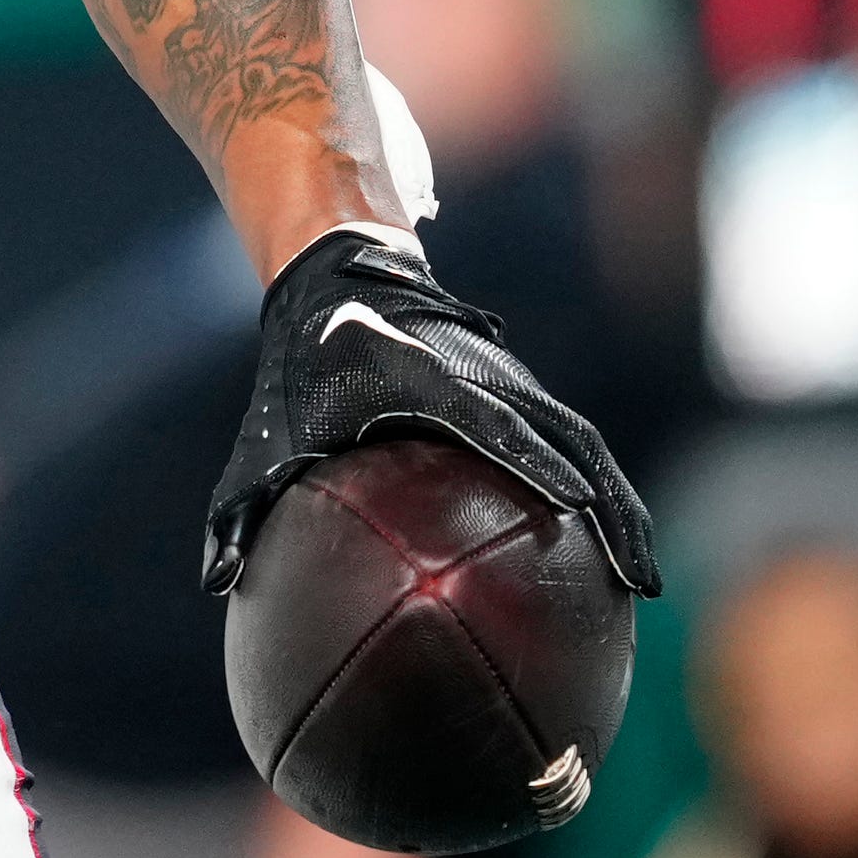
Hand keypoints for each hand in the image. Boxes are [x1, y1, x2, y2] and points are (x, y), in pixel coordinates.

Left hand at [200, 230, 656, 597]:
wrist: (343, 273)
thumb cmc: (302, 362)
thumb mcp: (265, 431)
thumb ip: (240, 505)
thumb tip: (214, 583)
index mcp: (431, 384)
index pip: (495, 420)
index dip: (534, 459)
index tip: (572, 508)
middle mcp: (487, 379)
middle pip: (573, 441)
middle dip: (613, 507)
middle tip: (639, 584)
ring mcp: (513, 384)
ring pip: (587, 446)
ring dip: (622, 506)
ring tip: (643, 582)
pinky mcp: (520, 393)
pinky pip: (575, 445)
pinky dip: (601, 490)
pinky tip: (610, 554)